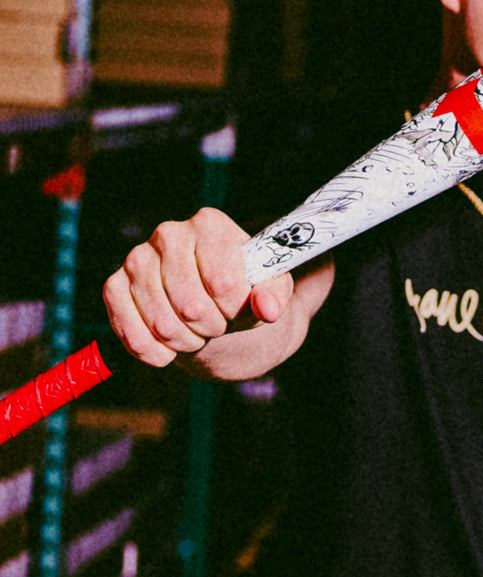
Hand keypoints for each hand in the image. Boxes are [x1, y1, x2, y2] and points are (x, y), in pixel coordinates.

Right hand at [103, 207, 294, 367]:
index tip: (241, 308)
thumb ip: (274, 295)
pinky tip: (172, 347)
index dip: (237, 309)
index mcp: (209, 223)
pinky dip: (157, 353)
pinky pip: (132, 335)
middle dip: (212, 327)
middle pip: (191, 306)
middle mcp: (169, 233)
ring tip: (199, 330)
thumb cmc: (244, 285)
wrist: (209, 294)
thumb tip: (268, 309)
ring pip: (162, 324)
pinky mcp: (114, 286)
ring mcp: (137, 259)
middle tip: (220, 323)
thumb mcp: (270, 286)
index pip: (223, 282)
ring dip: (188, 341)